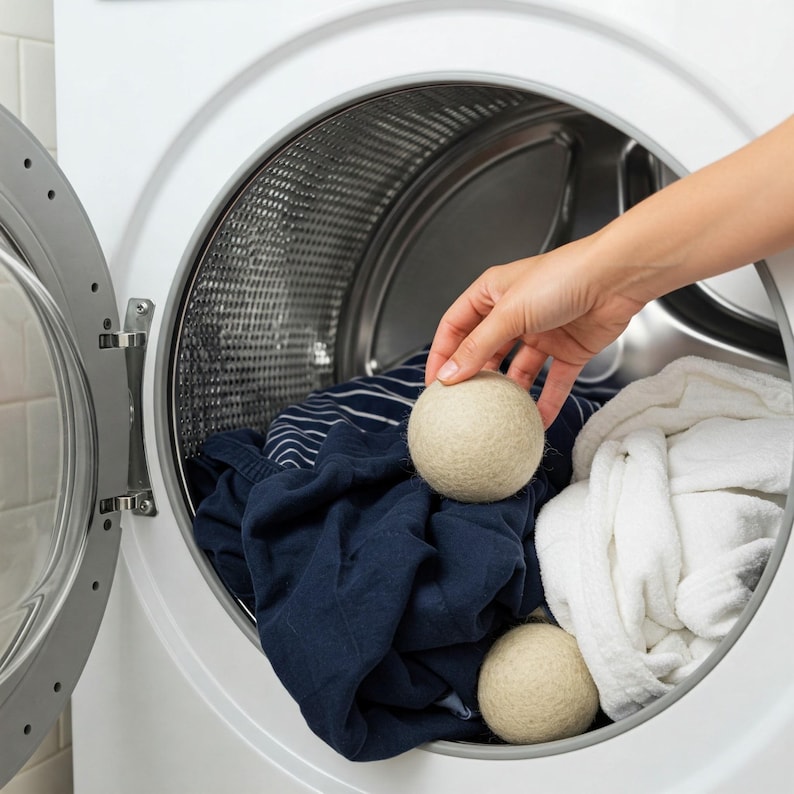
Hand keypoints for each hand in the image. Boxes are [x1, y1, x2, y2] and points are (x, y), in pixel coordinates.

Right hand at [425, 236, 644, 426]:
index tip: (434, 382)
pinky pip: (552, 382)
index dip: (442, 353)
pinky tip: (536, 421)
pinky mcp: (568, 350)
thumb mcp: (509, 313)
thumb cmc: (565, 276)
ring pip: (517, 370)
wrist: (616, 278)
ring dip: (508, 392)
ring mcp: (541, 332)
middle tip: (461, 403)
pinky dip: (545, 402)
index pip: (456, 326)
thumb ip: (477, 347)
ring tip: (495, 415)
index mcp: (492, 293)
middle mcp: (515, 313)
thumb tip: (449, 374)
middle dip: (474, 377)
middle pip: (485, 351)